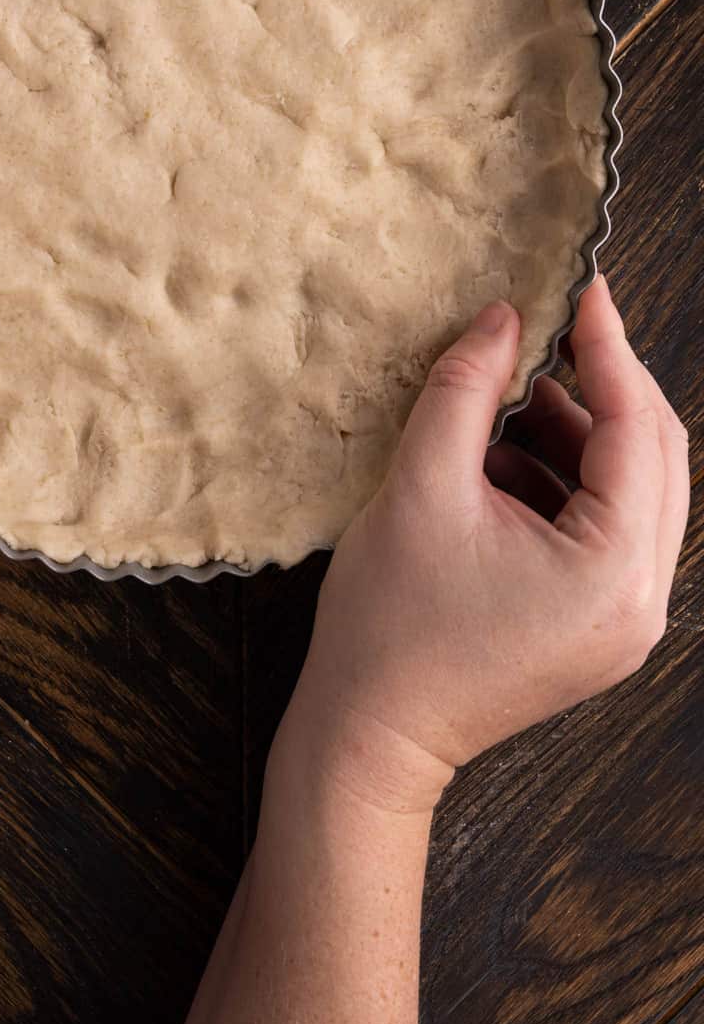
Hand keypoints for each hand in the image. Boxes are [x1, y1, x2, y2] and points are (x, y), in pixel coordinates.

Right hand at [274, 278, 689, 812]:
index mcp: (612, 570)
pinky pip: (605, 530)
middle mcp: (641, 602)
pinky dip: (563, 481)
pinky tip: (497, 460)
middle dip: (602, 386)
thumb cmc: (390, 624)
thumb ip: (467, 388)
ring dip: (578, 434)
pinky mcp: (597, 629)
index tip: (583, 288)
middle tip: (552, 330)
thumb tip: (504, 319)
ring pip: (632, 492)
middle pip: (654, 458)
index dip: (608, 349)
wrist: (370, 735)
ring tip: (504, 401)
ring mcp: (624, 622)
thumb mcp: (421, 484)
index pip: (636, 429)